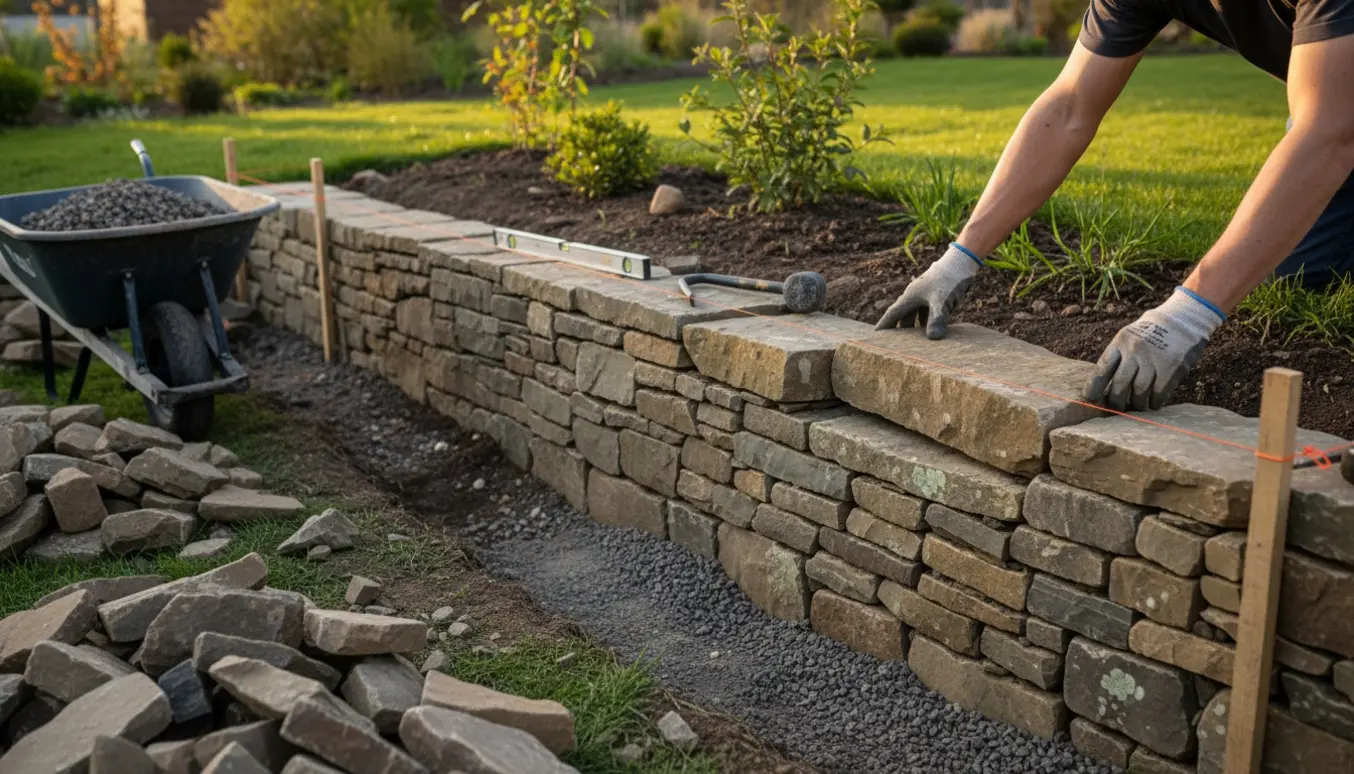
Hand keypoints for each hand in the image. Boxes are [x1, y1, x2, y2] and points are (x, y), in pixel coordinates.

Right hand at [875, 243, 982, 338]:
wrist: (961, 263)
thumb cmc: (948, 280)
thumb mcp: (941, 302)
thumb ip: (936, 320)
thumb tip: (933, 338)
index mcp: (910, 297)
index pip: (892, 314)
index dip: (883, 326)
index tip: (874, 338)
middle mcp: (914, 297)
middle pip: (902, 317)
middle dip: (898, 331)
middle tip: (893, 346)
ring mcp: (925, 296)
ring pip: (915, 315)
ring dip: (914, 328)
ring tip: (913, 343)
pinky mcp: (935, 296)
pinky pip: (927, 312)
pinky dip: (928, 322)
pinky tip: (933, 331)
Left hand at [1083, 287, 1225, 410]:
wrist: (1185, 318)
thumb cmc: (1153, 331)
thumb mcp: (1131, 335)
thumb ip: (1119, 355)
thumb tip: (1104, 385)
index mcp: (1121, 341)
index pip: (1102, 368)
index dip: (1094, 387)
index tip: (1089, 399)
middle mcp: (1135, 350)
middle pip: (1120, 385)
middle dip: (1116, 401)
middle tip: (1116, 409)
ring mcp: (1154, 359)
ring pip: (1139, 392)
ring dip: (1137, 404)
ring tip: (1137, 407)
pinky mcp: (1172, 368)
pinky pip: (1159, 393)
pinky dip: (1154, 402)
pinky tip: (1153, 403)